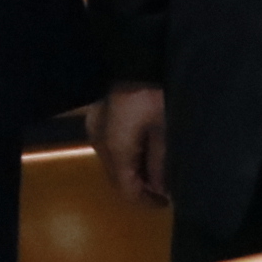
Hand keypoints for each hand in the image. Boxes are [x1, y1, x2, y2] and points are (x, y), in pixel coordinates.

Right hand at [87, 83, 170, 206]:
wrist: (141, 58)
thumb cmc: (156, 95)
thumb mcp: (166, 132)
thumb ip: (161, 166)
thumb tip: (160, 191)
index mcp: (115, 147)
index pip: (125, 188)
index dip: (146, 201)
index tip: (167, 203)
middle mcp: (98, 140)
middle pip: (116, 177)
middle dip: (139, 187)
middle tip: (165, 189)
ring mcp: (95, 126)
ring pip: (112, 162)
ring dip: (132, 171)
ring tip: (157, 170)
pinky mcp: (97, 116)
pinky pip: (110, 146)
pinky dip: (127, 155)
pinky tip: (144, 151)